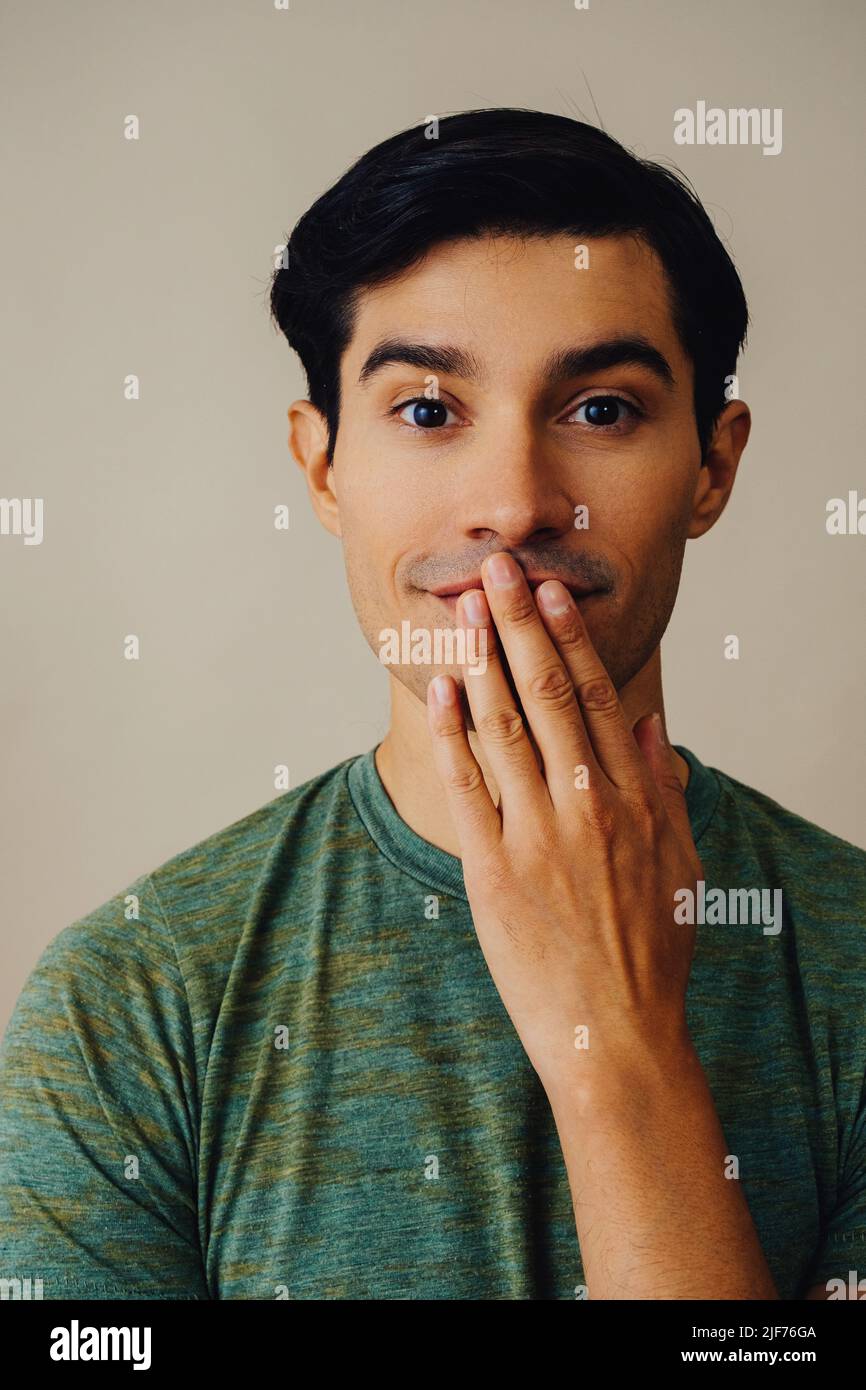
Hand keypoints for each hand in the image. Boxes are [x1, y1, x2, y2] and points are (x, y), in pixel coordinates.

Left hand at [426, 551, 703, 1107]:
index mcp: (634, 799)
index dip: (568, 638)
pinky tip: (441, 689)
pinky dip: (451, 734)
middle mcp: (587, 805)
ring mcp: (538, 836)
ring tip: (464, 608)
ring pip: (504, 728)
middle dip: (518, 624)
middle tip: (493, 568)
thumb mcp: (681, 865)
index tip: (549, 590)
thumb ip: (664, 788)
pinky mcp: (494, 871)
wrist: (615, 1036)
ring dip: (481, 661)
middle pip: (546, 695)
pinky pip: (468, 788)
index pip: (597, 697)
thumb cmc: (651, 953)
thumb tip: (646, 723)